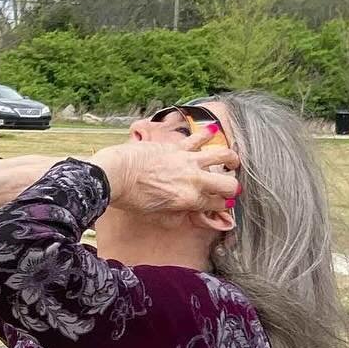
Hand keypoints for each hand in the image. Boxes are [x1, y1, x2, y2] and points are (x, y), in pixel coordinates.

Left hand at [91, 136, 238, 214]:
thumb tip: (191, 216)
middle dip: (232, 188)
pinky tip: (212, 130)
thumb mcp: (156, 215)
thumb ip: (177, 217)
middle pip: (227, 184)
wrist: (116, 174)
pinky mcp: (177, 146)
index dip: (221, 206)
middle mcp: (194, 180)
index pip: (216, 204)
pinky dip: (206, 134)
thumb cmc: (131, 198)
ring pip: (222, 156)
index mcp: (189, 199)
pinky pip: (197, 138)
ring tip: (232, 162)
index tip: (222, 205)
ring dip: (231, 159)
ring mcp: (187, 160)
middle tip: (230, 188)